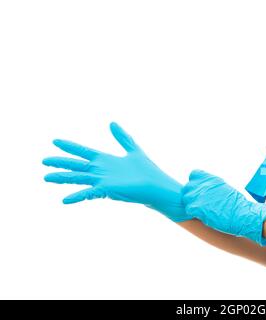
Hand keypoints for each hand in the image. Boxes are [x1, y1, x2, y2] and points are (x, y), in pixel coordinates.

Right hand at [43, 122, 190, 222]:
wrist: (157, 186)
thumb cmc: (147, 171)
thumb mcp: (133, 149)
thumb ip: (122, 137)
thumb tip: (112, 123)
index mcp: (105, 160)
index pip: (83, 151)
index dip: (70, 146)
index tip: (55, 141)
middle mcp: (101, 171)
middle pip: (76, 165)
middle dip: (60, 162)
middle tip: (44, 161)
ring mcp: (102, 181)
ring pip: (78, 178)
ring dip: (62, 178)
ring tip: (46, 177)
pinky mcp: (107, 191)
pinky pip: (89, 194)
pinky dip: (77, 196)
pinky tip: (64, 200)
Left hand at [182, 170, 265, 245]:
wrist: (241, 214)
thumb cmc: (236, 204)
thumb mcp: (223, 187)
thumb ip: (211, 186)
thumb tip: (204, 190)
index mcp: (209, 178)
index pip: (193, 175)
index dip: (195, 183)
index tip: (200, 190)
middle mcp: (202, 184)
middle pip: (187, 188)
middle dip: (192, 195)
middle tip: (202, 203)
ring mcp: (197, 195)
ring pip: (185, 199)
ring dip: (192, 205)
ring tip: (203, 210)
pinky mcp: (195, 207)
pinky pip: (187, 209)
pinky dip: (194, 214)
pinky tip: (203, 216)